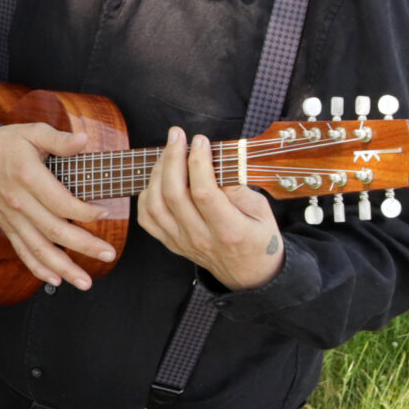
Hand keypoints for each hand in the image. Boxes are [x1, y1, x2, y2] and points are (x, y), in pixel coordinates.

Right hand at [0, 123, 111, 290]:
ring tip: (86, 281)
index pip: (60, 202)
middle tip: (109, 254)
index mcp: (27, 177)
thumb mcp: (31, 132)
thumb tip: (83, 140)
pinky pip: (23, 252)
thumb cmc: (6, 144)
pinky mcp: (8, 227)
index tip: (104, 212)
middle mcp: (19, 203)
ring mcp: (13, 218)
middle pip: (54, 230)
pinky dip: (38, 269)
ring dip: (63, 267)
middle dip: (84, 245)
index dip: (84, 211)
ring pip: (39, 249)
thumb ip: (58, 139)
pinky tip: (56, 279)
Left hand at [136, 127, 283, 290]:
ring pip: (155, 205)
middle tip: (177, 135)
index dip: (198, 162)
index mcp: (229, 230)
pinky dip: (147, 195)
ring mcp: (182, 242)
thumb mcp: (262, 211)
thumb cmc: (258, 238)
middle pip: (174, 195)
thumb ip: (239, 189)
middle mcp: (200, 238)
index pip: (204, 193)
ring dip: (157, 173)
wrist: (249, 274)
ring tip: (168, 153)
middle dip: (172, 158)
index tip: (200, 141)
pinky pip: (147, 218)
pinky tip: (157, 179)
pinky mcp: (171, 243)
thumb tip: (215, 164)